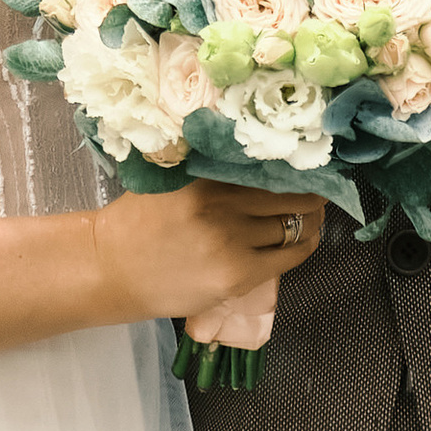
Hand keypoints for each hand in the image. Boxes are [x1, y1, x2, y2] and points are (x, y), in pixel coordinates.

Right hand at [90, 179, 322, 342]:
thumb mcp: (170, 179)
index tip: (308, 160)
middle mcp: (221, 204)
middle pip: (288, 191)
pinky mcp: (237, 275)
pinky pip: (288, 255)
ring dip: (309, 218)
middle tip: (319, 187)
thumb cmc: (139, 222)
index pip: (267, 162)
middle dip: (310, 190)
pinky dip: (304, 244)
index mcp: (204, 175)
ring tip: (313, 212)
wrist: (110, 270)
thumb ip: (210, 166)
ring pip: (292, 223)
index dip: (294, 161)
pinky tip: (306, 238)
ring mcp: (230, 242)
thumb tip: (263, 154)